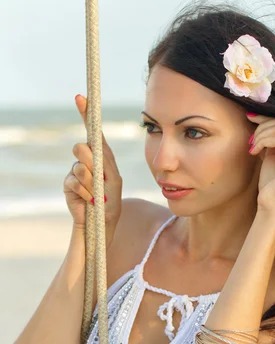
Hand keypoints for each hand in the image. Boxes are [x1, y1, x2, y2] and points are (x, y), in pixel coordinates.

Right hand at [63, 94, 121, 240]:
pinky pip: (74, 181)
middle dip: (91, 163)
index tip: (81, 97)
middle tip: (98, 177)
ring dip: (91, 183)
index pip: (93, 132)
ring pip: (79, 166)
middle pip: (82, 147)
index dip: (86, 114)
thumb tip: (90, 147)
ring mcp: (76, 171)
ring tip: (97, 195)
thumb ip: (105, 163)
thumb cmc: (112, 202)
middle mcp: (87, 160)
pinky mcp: (69, 183)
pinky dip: (86, 192)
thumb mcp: (114, 180)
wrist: (102, 223)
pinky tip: (90, 200)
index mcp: (101, 156)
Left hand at [246, 114, 274, 219]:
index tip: (251, 117)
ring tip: (252, 147)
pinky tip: (255, 152)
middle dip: (263, 126)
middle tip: (250, 140)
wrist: (271, 204)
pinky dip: (264, 141)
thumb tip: (258, 115)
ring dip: (262, 134)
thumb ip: (271, 135)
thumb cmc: (270, 181)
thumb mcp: (270, 152)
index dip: (268, 117)